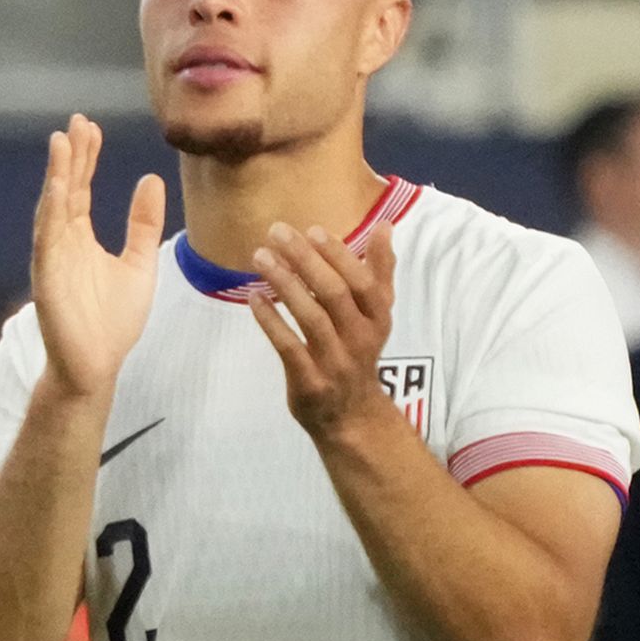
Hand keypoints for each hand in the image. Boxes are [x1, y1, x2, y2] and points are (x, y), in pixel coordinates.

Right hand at [30, 115, 167, 400]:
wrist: (98, 366)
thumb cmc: (113, 322)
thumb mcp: (138, 263)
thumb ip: (142, 225)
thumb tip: (149, 179)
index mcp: (80, 239)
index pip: (81, 189)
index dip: (86, 158)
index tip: (91, 127)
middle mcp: (62, 242)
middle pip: (65, 189)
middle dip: (71, 156)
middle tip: (77, 122)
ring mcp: (52, 258)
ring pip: (52, 207)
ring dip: (57, 175)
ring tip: (63, 142)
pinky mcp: (47, 278)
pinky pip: (48, 238)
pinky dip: (51, 211)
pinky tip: (58, 187)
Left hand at [246, 220, 398, 439]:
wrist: (352, 416)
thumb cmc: (358, 350)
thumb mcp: (376, 313)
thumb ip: (379, 270)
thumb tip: (385, 224)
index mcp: (378, 319)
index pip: (362, 282)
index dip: (340, 256)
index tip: (313, 229)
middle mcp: (360, 339)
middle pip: (334, 294)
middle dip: (305, 260)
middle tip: (276, 231)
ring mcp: (335, 362)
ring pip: (311, 317)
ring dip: (284, 284)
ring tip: (261, 257)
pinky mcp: (310, 382)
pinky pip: (289, 347)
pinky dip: (271, 321)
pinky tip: (254, 297)